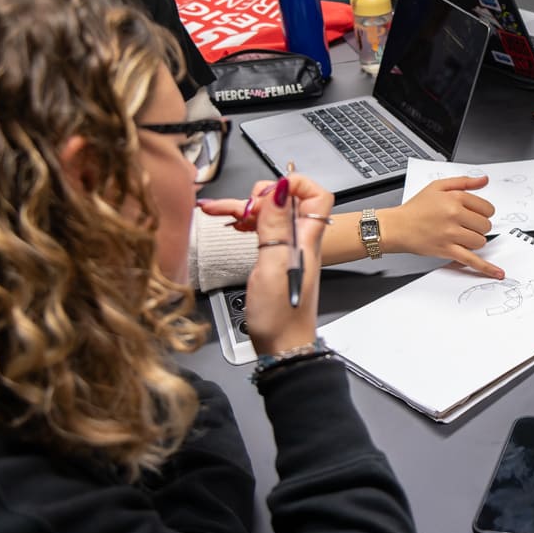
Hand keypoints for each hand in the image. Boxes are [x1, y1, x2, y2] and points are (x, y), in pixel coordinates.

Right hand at [242, 173, 332, 354]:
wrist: (281, 348)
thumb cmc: (280, 316)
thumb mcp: (273, 267)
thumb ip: (276, 227)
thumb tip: (281, 189)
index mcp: (306, 239)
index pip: (316, 195)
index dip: (294, 184)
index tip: (267, 192)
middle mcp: (300, 242)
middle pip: (288, 202)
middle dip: (261, 196)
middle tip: (240, 207)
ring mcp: (288, 251)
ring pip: (270, 216)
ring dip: (245, 209)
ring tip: (216, 209)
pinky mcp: (275, 260)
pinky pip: (263, 232)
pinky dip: (246, 224)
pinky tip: (230, 223)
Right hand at [384, 176, 503, 277]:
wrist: (397, 227)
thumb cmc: (415, 208)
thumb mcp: (438, 186)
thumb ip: (464, 182)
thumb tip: (484, 180)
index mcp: (455, 198)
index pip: (486, 207)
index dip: (482, 212)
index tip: (474, 214)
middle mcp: (454, 215)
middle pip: (485, 225)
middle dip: (479, 226)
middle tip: (465, 225)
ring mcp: (451, 234)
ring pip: (480, 241)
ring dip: (475, 240)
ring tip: (462, 236)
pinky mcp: (447, 250)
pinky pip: (471, 260)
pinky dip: (486, 268)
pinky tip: (498, 273)